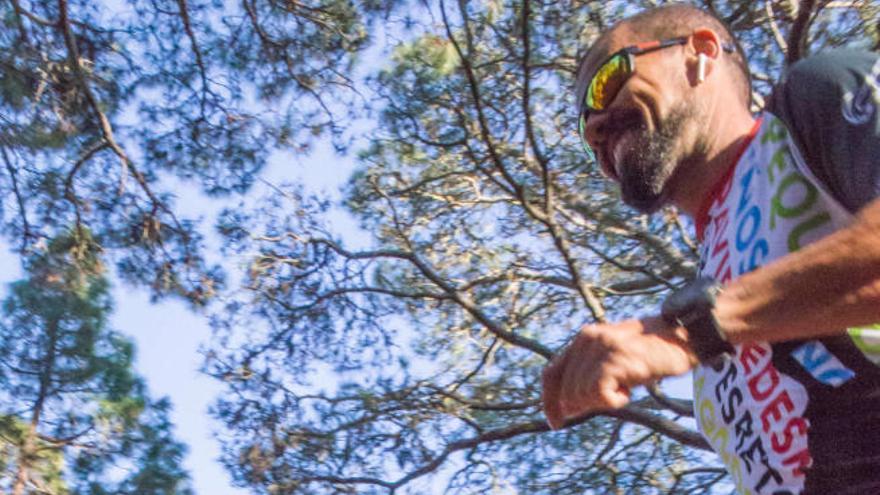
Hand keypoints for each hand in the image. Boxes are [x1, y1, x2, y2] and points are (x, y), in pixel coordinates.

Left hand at [541, 316, 695, 428]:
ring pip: (581, 395)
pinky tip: (628, 392)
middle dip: (583, 406)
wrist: (684, 336)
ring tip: (625, 388)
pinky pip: (599, 395)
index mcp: (582, 339)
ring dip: (603, 402)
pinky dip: (613, 402)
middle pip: (566, 391)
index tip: (555, 423)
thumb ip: (589, 372)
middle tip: (612, 398)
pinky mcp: (616, 360)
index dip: (549, 401)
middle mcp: (586, 339)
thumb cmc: (651, 352)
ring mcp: (601, 349)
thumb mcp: (613, 357)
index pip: (551, 374)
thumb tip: (568, 406)